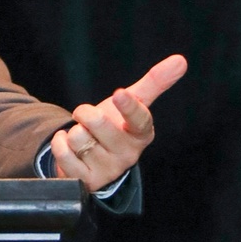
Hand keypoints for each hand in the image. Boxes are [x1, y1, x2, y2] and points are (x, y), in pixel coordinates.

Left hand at [52, 54, 187, 192]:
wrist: (92, 159)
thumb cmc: (114, 126)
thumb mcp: (131, 104)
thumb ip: (154, 83)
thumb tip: (180, 60)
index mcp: (141, 134)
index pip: (140, 121)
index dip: (130, 107)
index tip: (119, 93)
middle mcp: (127, 155)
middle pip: (99, 123)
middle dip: (85, 113)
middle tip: (88, 118)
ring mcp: (107, 170)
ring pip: (79, 138)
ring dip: (74, 133)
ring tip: (84, 139)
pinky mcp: (86, 181)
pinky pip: (64, 153)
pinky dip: (60, 144)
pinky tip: (70, 147)